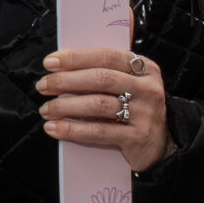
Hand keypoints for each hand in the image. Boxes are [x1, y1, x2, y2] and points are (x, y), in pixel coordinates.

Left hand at [38, 48, 172, 172]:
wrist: (161, 145)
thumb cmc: (134, 108)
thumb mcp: (128, 85)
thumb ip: (104, 72)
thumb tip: (61, 65)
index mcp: (145, 69)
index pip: (106, 56)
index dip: (76, 57)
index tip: (49, 62)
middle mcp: (148, 88)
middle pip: (101, 78)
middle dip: (65, 81)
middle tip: (42, 86)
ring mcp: (146, 113)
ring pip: (98, 104)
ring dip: (65, 106)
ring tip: (45, 109)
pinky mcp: (138, 137)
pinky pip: (99, 131)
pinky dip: (72, 129)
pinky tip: (54, 128)